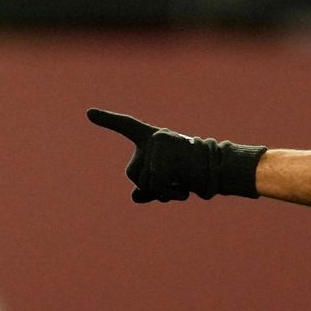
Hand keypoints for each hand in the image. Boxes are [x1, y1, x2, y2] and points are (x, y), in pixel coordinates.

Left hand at [87, 108, 265, 202]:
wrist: (221, 169)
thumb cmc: (196, 173)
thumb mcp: (169, 180)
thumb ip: (150, 187)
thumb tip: (134, 197)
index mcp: (153, 138)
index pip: (127, 127)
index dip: (108, 120)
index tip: (88, 113)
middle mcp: (153, 139)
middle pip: (133, 174)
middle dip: (150, 187)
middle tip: (174, 184)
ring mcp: (158, 147)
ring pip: (144, 183)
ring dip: (162, 193)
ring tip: (181, 185)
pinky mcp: (164, 157)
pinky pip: (156, 185)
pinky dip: (169, 193)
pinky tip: (184, 189)